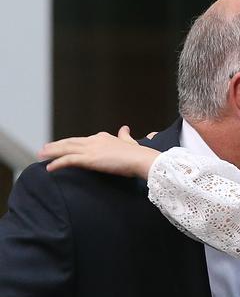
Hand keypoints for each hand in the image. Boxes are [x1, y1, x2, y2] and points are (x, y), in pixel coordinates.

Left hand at [38, 125, 159, 178]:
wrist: (141, 159)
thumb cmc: (138, 154)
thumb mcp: (130, 142)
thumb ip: (125, 135)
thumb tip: (125, 128)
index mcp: (103, 137)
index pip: (82, 140)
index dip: (70, 142)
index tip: (62, 145)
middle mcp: (94, 141)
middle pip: (70, 142)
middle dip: (56, 146)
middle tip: (44, 149)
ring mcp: (91, 149)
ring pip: (66, 149)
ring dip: (52, 153)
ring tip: (41, 156)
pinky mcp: (89, 159)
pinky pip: (68, 160)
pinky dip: (57, 163)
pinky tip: (49, 168)